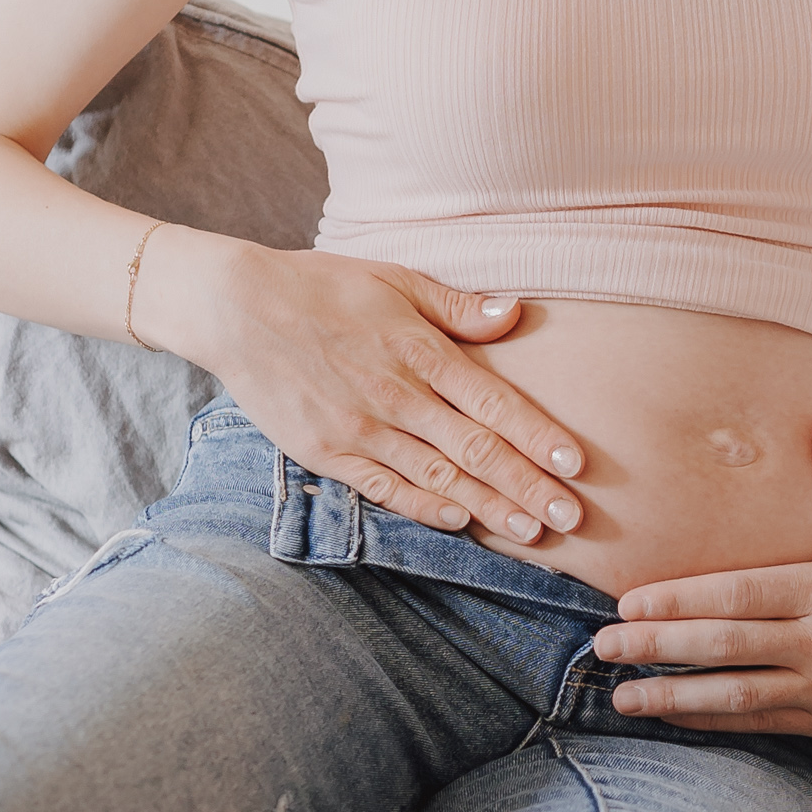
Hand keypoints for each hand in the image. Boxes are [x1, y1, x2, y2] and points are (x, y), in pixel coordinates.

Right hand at [164, 239, 587, 544]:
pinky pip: (385, 488)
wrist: (235, 308)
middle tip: (572, 517)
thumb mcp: (394, 279)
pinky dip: (425, 507)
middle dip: (528, 485)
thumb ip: (457, 306)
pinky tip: (462, 523)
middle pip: (476, 448)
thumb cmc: (322, 287)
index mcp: (419, 349)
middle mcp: (396, 395)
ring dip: (489, 507)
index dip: (537, 435)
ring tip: (533, 532)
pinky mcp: (328, 452)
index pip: (493, 400)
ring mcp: (361, 428)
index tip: (577, 463)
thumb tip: (516, 313)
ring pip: (438, 476)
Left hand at [592, 420, 811, 738]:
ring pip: (734, 694)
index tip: (631, 600)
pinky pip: (762, 721)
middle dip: (657, 646)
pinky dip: (715, 721)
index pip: (738, 594)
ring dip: (673, 696)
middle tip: (604, 646)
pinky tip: (678, 718)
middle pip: (722, 644)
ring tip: (622, 697)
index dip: (679, 599)